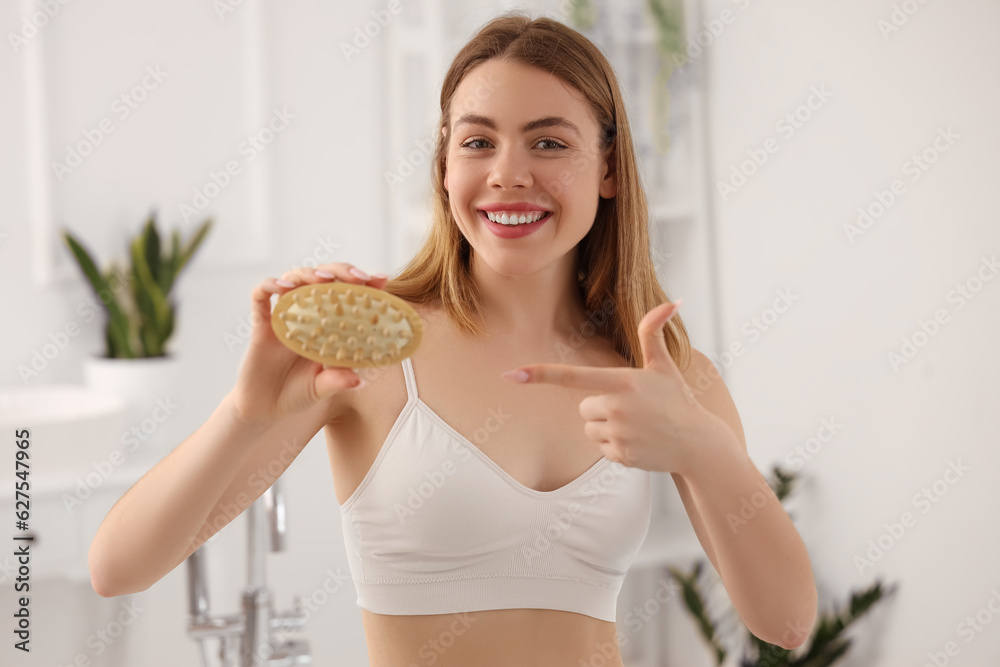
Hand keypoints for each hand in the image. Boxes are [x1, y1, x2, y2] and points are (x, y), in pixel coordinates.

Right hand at [231, 263, 390, 426]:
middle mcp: (308, 314)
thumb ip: (337, 381)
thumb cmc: (299, 393)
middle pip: (323, 278)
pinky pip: (260, 296)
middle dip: (340, 271)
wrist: (266, 409)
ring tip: (322, 278)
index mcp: (329, 324)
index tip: (381, 279)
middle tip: (356, 277)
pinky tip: (282, 287)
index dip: (364, 284)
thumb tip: (358, 381)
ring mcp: (284, 315)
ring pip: (294, 279)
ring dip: (309, 273)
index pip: (347, 294)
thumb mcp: (322, 388)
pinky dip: (269, 285)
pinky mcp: (261, 323)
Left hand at [500, 299, 713, 473]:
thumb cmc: (677, 400)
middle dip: (601, 408)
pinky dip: (617, 448)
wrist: (697, 444)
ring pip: (590, 429)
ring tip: (637, 427)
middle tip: (632, 410)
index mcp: (621, 381)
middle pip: (583, 407)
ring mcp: (617, 434)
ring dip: (607, 429)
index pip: (571, 376)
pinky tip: (639, 443)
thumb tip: (672, 300)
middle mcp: (615, 408)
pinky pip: (601, 449)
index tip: (511, 374)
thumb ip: (654, 332)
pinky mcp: (620, 455)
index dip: (539, 374)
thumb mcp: (664, 366)